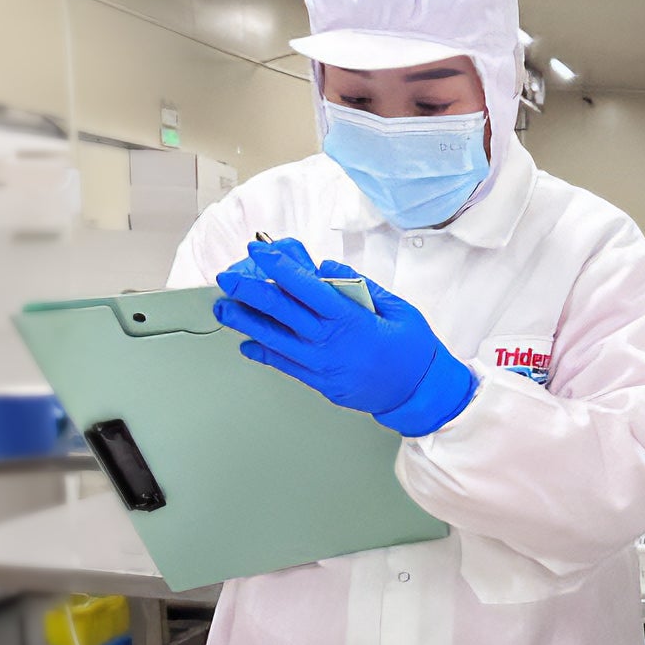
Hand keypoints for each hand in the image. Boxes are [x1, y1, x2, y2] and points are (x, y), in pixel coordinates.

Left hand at [214, 238, 475, 436]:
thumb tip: (327, 269)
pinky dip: (263, 353)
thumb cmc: (412, 349)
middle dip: (250, 290)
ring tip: (225, 309)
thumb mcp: (397, 308)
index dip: (279, 267)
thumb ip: (361, 286)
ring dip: (246, 322)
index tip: (260, 251)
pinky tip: (247, 344)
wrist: (419, 392)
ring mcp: (320, 365)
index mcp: (350, 318)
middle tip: (227, 278)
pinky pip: (284, 365)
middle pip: (281, 311)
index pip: (305, 287)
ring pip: (274, 339)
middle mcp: (329, 342)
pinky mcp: (319, 382)